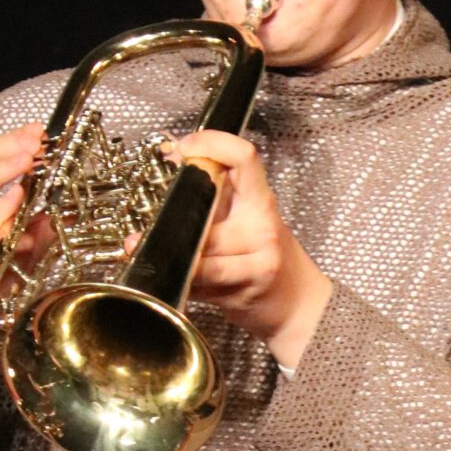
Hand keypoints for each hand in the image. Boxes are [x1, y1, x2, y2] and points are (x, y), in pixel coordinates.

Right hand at [0, 126, 43, 403]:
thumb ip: (30, 231)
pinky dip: (0, 212)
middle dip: (4, 148)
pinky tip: (18, 198)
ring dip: (3, 171)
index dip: (2, 142)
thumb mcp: (4, 252)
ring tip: (30, 157)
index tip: (34, 131)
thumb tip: (61, 211)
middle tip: (35, 139)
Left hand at [170, 130, 333, 365]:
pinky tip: (172, 277)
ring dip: (168, 251)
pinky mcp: (245, 285)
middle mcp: (261, 224)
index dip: (211, 143)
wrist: (299, 307)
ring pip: (197, 246)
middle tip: (155, 216)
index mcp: (262, 201)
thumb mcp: (253, 221)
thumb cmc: (269, 263)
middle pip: (206, 204)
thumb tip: (178, 164)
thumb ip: (219, 198)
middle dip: (174, 211)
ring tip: (151, 250)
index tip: (183, 148)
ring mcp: (256, 256)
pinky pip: (200, 277)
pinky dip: (180, 278)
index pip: (243, 157)